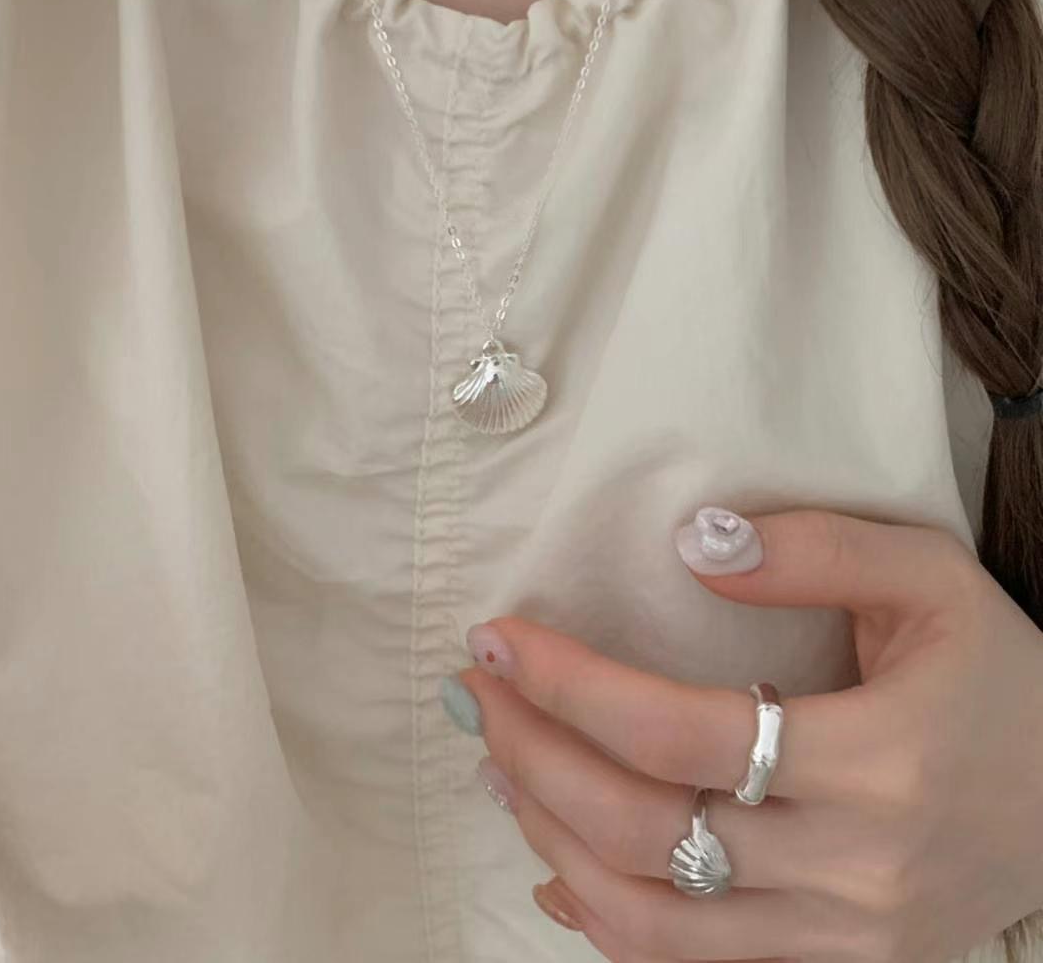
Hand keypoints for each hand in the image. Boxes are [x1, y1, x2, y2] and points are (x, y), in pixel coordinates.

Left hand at [454, 507, 1042, 961]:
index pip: (678, 731)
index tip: (501, 637)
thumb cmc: (1000, 677)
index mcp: (876, 761)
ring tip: (501, 764)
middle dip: (532, 756)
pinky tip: (557, 861)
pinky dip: (605, 924)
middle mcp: (851, 870)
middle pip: (641, 832)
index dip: (570, 685)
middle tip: (478, 691)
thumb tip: (692, 544)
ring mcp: (841, 941)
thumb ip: (815, 550)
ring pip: (647, 923)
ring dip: (550, 837)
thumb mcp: (930, 578)